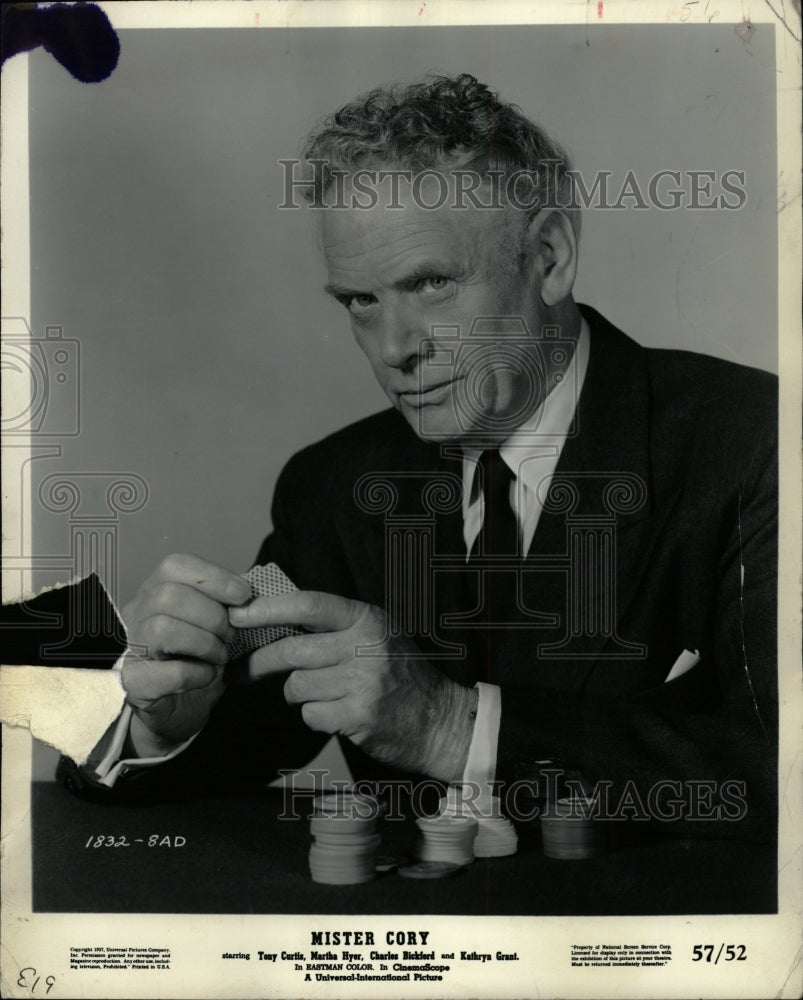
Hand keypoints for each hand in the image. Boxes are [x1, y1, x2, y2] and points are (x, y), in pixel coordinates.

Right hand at [120, 553, 251, 755]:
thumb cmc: (199, 661)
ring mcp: (130, 649)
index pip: (175, 566)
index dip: (213, 577)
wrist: (182, 711)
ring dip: (205, 643)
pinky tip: (207, 676)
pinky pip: (168, 672)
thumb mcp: (218, 627)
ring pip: (162, 629)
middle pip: (168, 595)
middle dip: (212, 616)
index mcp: (156, 591)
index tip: (243, 596)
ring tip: (220, 656)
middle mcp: (136, 615)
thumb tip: (248, 593)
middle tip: (230, 636)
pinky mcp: (134, 684)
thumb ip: (229, 605)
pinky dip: (197, 673)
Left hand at [228, 591, 477, 780]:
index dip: (267, 609)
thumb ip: (332, 626)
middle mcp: (365, 646)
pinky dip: (315, 716)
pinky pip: (311, 714)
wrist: (439, 720)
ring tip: (323, 693)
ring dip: (298, 694)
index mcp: (366, 619)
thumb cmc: (400, 674)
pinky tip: (338, 713)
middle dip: (259, 663)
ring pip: (296, 686)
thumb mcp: (375, 635)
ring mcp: (363, 682)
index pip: (308, 605)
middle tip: (242, 671)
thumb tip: (269, 618)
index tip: (237, 615)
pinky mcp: (359, 716)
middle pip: (291, 651)